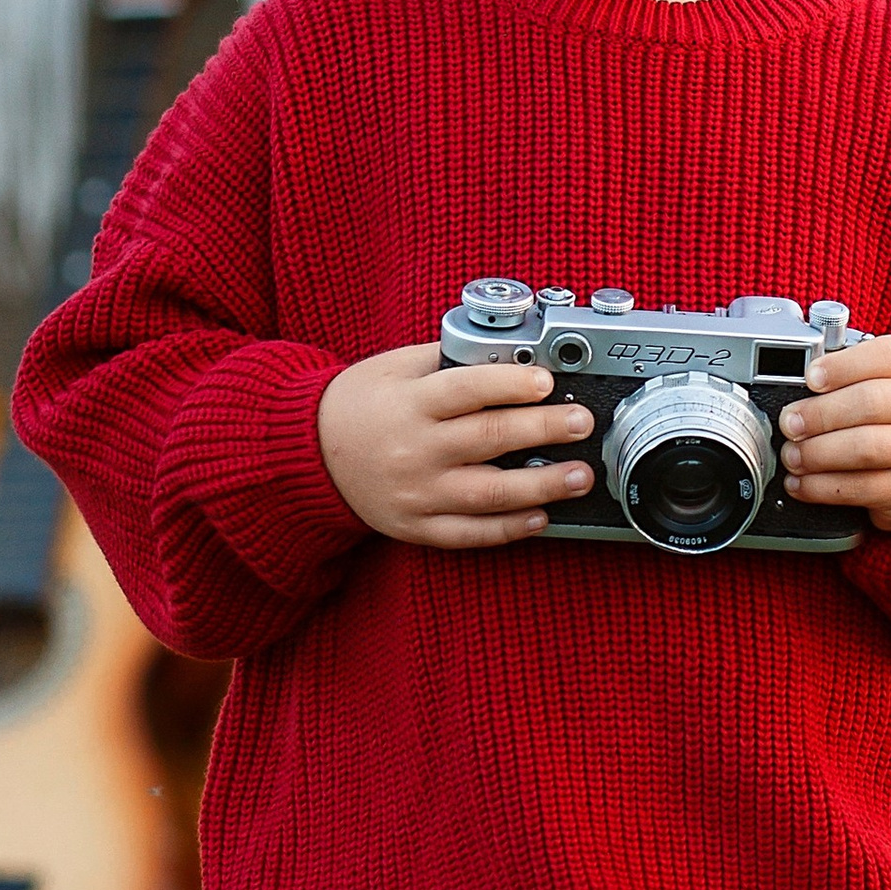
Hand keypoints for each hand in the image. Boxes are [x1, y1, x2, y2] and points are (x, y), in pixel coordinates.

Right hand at [317, 343, 595, 549]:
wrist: (308, 453)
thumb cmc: (358, 402)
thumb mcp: (395, 367)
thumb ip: (448, 360)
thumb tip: (508, 355)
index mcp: (410, 402)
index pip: (467, 389)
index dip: (511, 384)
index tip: (547, 381)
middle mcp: (415, 449)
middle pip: (488, 439)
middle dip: (543, 430)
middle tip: (582, 422)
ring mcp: (416, 493)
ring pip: (487, 494)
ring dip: (541, 486)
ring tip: (580, 476)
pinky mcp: (416, 527)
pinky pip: (467, 534)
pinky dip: (506, 529)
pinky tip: (540, 518)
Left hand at [781, 331, 890, 534]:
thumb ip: (855, 372)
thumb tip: (799, 386)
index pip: (885, 356)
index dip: (842, 366)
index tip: (810, 378)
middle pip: (870, 403)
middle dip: (820, 414)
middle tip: (790, 423)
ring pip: (866, 449)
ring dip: (818, 454)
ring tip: (792, 455)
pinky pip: (864, 490)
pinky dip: (823, 487)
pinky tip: (803, 483)